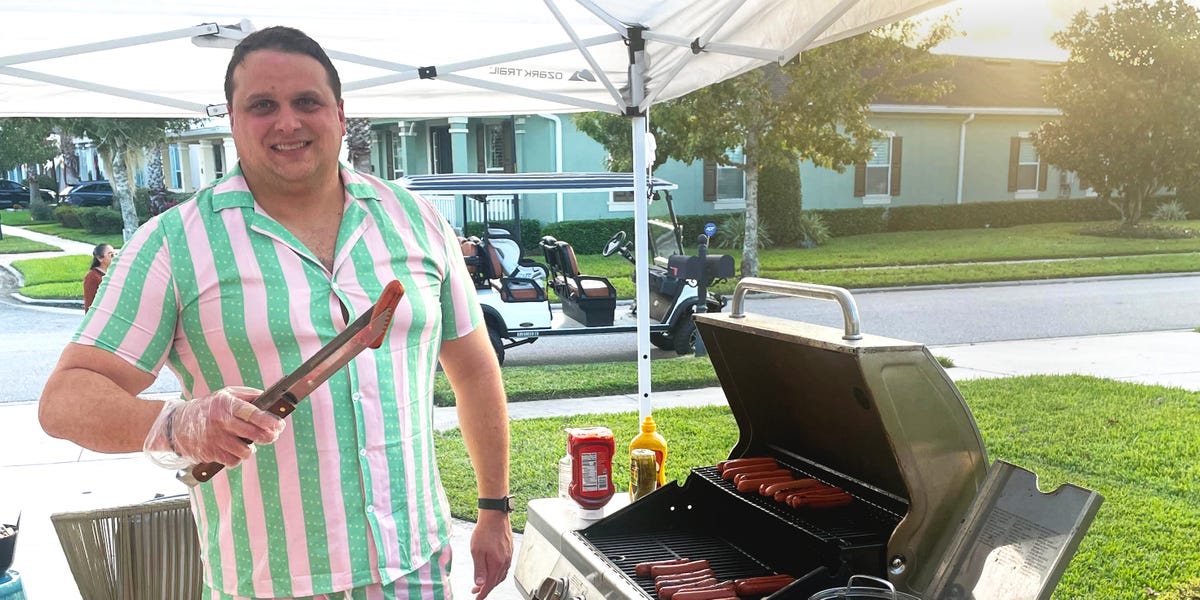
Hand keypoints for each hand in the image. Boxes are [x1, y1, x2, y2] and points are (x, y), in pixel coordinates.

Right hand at [143, 386, 285, 468]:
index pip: (252, 413)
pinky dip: (237, 457)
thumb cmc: (209, 408)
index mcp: (226, 404)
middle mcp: (221, 422)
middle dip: (268, 437)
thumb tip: (272, 399)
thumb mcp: (227, 394)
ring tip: (247, 442)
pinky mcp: (210, 453)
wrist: (178, 424)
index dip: (269, 421)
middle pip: (253, 435)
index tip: (280, 425)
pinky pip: (233, 461)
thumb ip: (249, 396)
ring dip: (251, 449)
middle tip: (272, 435)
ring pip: (245, 452)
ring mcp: (215, 439)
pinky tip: (233, 449)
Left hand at [469, 509, 513, 599]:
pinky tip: (492, 570)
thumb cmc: (484, 530)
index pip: (489, 584)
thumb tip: (479, 584)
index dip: (482, 594)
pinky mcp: (509, 551)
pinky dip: (498, 573)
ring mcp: (508, 556)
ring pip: (501, 575)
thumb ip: (479, 569)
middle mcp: (505, 562)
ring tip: (483, 582)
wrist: (494, 515)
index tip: (477, 599)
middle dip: (486, 588)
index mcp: (496, 563)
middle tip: (476, 591)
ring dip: (492, 581)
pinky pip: (504, 567)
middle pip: (496, 581)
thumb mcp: (476, 551)